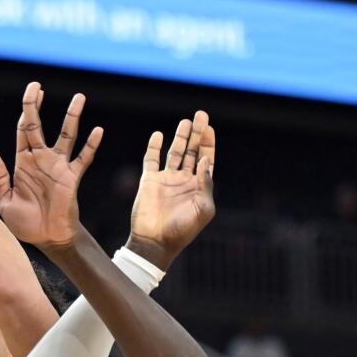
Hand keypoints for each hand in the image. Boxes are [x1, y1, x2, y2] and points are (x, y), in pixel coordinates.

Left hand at [0, 82, 102, 249]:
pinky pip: (83, 158)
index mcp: (22, 163)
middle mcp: (41, 160)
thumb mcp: (5, 202)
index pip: (22, 131)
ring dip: (72, 117)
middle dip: (36, 106)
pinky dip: (91, 145)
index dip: (25, 112)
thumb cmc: (25, 224)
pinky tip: (98, 130)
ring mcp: (58, 167)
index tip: (31, 93)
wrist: (47, 239)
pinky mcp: (72, 177)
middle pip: (38, 126)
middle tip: (38, 86)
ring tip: (79, 97)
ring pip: (66, 135)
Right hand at [128, 111, 215, 267]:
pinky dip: (154, 147)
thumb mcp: (203, 209)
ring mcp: (166, 180)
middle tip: (200, 114)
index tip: (208, 127)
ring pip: (174, 152)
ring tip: (185, 122)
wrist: (155, 242)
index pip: (205, 158)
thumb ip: (206, 184)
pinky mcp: (149, 181)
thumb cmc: (182, 230)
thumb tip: (205, 160)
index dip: (208, 142)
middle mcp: (183, 180)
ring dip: (180, 137)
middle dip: (196, 133)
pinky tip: (158, 135)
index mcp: (199, 186)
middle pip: (191, 150)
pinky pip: (151, 160)